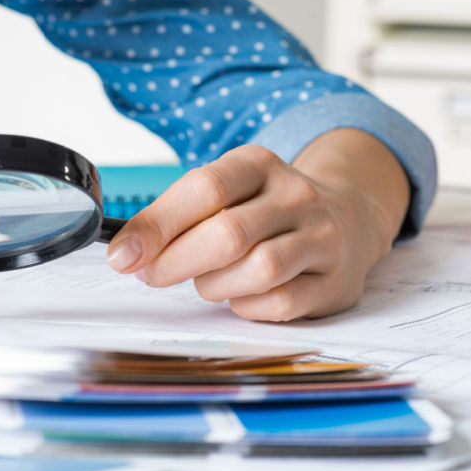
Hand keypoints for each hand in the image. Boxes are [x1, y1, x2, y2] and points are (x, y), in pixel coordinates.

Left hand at [106, 130, 409, 320]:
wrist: (347, 219)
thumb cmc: (263, 210)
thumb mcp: (224, 192)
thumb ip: (177, 215)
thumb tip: (127, 252)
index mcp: (258, 164)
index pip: (204, 188)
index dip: (156, 225)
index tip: (123, 256)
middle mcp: (296, 195)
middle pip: (228, 234)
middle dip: (176, 262)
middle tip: (152, 275)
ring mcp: (322, 238)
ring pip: (258, 270)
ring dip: (214, 285)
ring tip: (206, 281)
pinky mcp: (334, 283)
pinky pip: (279, 303)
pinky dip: (245, 306)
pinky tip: (240, 295)